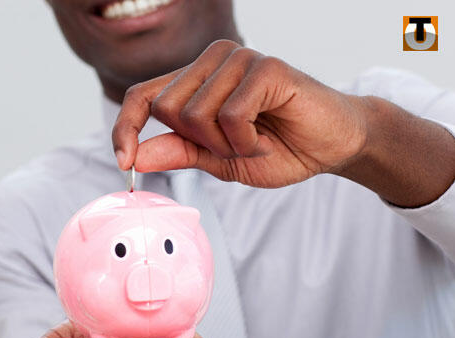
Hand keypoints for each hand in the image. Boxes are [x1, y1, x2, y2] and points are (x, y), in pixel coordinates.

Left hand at [112, 39, 367, 187]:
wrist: (329, 147)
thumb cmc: (278, 148)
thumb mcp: (218, 160)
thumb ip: (179, 152)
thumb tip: (137, 156)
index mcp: (196, 81)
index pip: (142, 96)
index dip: (126, 127)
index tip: (124, 161)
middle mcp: (212, 62)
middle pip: (167, 109)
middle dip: (199, 143)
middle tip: (235, 146)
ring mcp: (238, 60)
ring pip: (196, 113)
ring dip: (227, 145)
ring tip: (256, 139)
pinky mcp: (265, 67)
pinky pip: (231, 116)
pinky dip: (247, 141)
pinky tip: (268, 136)